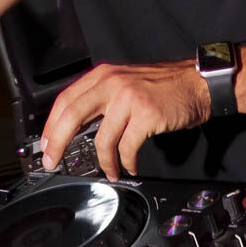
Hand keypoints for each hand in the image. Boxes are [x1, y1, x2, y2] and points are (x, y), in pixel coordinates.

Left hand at [41, 60, 210, 179]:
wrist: (199, 83)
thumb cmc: (165, 86)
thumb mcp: (126, 83)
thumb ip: (102, 99)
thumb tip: (77, 127)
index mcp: (104, 75)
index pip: (66, 99)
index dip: (51, 125)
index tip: (46, 144)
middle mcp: (113, 83)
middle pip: (72, 115)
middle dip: (57, 143)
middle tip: (52, 161)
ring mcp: (129, 98)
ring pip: (102, 138)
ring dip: (103, 162)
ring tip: (109, 171)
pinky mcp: (146, 115)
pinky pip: (127, 147)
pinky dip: (126, 162)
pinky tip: (128, 166)